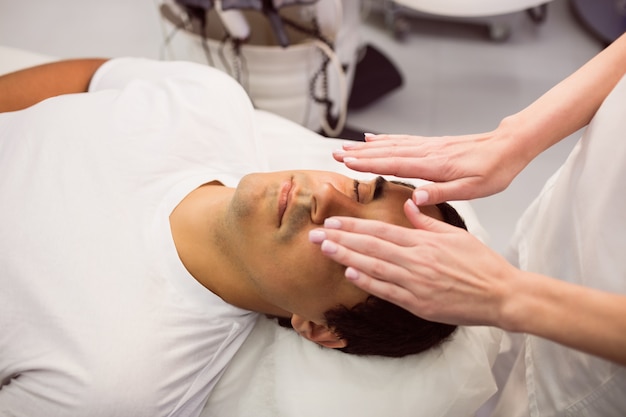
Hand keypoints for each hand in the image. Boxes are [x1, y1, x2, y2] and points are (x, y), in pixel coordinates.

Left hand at [309, 200, 517, 326]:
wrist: (501, 295)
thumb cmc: (481, 264)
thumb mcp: (456, 235)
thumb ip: (427, 222)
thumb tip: (409, 205)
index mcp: (424, 242)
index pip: (381, 231)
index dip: (354, 226)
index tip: (333, 222)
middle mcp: (416, 261)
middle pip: (370, 247)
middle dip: (340, 239)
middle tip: (315, 235)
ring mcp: (416, 284)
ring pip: (374, 268)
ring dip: (346, 258)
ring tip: (325, 250)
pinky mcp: (419, 305)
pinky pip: (387, 292)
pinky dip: (368, 282)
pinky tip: (349, 275)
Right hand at [333, 132, 525, 204]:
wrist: (509, 146)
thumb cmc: (494, 171)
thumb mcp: (474, 189)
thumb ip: (443, 192)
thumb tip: (417, 197)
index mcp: (435, 166)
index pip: (394, 164)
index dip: (368, 164)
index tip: (347, 162)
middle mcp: (427, 152)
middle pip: (387, 152)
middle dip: (359, 153)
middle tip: (335, 154)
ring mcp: (429, 146)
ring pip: (392, 144)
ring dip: (367, 146)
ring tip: (347, 146)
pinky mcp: (433, 144)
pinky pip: (403, 140)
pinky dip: (385, 139)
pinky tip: (374, 138)